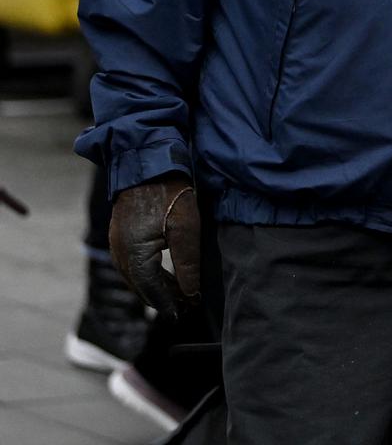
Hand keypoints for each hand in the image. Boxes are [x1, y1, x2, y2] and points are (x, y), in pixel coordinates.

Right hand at [108, 177, 200, 318]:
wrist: (149, 163)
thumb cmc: (170, 193)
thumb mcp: (186, 228)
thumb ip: (187, 263)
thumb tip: (190, 293)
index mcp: (133, 253)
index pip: (150, 288)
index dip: (167, 302)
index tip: (184, 312)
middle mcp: (119, 252)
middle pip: (139, 286)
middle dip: (161, 298)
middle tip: (184, 307)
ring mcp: (116, 243)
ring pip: (134, 276)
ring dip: (154, 287)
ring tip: (177, 295)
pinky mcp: (120, 234)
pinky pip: (131, 264)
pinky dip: (147, 274)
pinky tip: (163, 276)